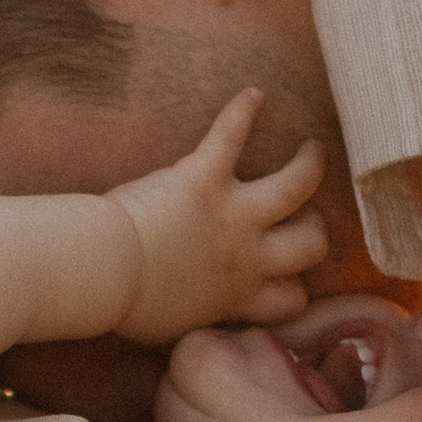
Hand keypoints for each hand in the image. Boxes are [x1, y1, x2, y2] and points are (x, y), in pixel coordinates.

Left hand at [107, 98, 325, 344]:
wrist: (106, 274)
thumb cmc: (127, 305)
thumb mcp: (176, 327)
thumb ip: (201, 316)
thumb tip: (199, 315)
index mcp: (239, 297)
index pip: (293, 300)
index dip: (297, 289)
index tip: (289, 278)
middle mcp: (248, 256)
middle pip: (310, 244)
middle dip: (315, 230)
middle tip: (306, 215)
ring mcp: (232, 214)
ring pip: (296, 186)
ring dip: (309, 164)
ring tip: (313, 150)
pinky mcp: (203, 177)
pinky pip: (230, 136)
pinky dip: (242, 111)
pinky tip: (254, 94)